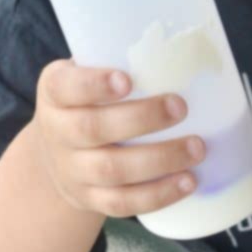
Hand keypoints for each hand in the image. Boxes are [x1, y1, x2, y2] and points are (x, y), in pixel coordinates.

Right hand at [31, 58, 205, 217]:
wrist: (55, 152)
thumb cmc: (88, 100)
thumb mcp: (87, 73)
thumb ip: (118, 60)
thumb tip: (189, 48)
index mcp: (54, 92)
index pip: (65, 87)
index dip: (95, 85)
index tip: (127, 80)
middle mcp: (56, 132)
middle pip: (92, 129)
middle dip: (141, 119)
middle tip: (181, 107)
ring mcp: (71, 170)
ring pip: (111, 170)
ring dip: (159, 160)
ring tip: (197, 148)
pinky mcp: (88, 198)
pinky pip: (121, 203)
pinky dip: (157, 195)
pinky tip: (188, 182)